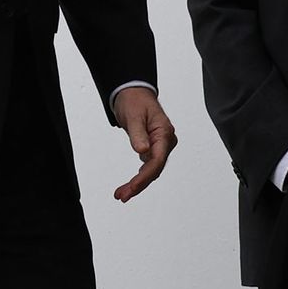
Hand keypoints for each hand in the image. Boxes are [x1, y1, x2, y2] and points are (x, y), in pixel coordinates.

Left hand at [111, 87, 176, 201]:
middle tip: (122, 196)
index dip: (144, 177)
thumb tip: (143, 151)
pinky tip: (130, 185)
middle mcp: (165, 141)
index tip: (132, 187)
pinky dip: (139, 176)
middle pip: (155, 169)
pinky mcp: (153, 148)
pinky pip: (149, 166)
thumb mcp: (133, 116)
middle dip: (139, 184)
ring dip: (138, 183)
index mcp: (164, 132)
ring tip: (122, 194)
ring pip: (152, 170)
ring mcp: (161, 145)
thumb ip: (138, 134)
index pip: (157, 160)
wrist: (133, 93)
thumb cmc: (134, 100)